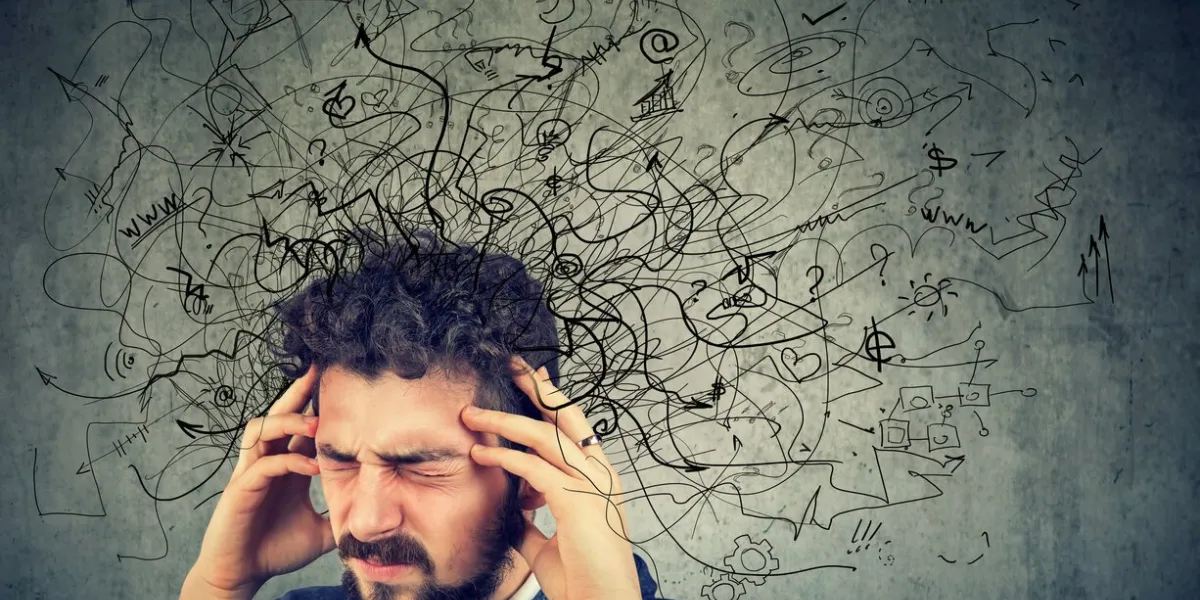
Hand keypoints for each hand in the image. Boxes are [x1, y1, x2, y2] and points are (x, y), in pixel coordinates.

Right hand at [187, 365, 335, 595]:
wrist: (243, 575)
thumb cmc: (277, 549)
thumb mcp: (322, 529)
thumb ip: (343, 514)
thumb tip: (377, 512)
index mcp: (287, 466)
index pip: (302, 426)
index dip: (317, 406)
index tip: (340, 384)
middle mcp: (268, 462)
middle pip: (278, 414)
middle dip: (297, 391)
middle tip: (318, 369)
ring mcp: (251, 474)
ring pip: (262, 429)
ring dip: (289, 422)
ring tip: (317, 424)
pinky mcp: (240, 491)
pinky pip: (263, 465)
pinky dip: (288, 461)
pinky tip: (311, 467)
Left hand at [461, 356, 639, 599]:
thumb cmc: (584, 578)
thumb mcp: (551, 543)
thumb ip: (534, 522)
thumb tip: (513, 512)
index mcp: (600, 478)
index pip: (575, 428)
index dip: (553, 401)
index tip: (533, 379)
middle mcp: (600, 474)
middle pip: (567, 417)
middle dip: (538, 388)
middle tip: (513, 365)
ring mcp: (591, 485)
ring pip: (544, 437)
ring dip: (504, 421)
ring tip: (472, 413)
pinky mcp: (576, 502)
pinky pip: (532, 469)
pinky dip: (503, 458)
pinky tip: (479, 453)